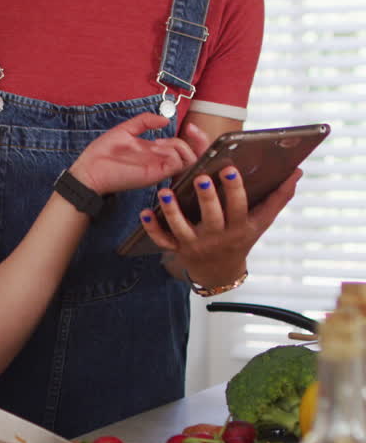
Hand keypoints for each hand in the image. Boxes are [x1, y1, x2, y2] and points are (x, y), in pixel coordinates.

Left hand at [70, 112, 196, 194]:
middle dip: (199, 140)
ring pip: (189, 159)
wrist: (89, 170)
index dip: (196, 137)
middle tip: (188, 130)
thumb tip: (166, 120)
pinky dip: (173, 154)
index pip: (187, 147)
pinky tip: (156, 148)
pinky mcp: (155, 175)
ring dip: (180, 146)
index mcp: (157, 152)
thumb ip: (145, 121)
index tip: (190, 126)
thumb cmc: (103, 152)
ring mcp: (160, 169)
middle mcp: (162, 161)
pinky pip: (177, 165)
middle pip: (196, 155)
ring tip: (158, 143)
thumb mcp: (127, 129)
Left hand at [139, 163, 301, 287]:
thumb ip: (278, 197)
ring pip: (182, 228)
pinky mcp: (177, 249)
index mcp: (239, 227)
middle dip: (206, 197)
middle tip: (200, 177)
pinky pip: (162, 241)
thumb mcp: (261, 221)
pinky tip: (144, 212)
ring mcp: (195, 244)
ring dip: (172, 211)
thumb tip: (297, 172)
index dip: (234, 189)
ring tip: (165, 191)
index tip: (229, 169)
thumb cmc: (242, 238)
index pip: (239, 207)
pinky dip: (152, 228)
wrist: (221, 273)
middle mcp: (217, 237)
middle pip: (212, 216)